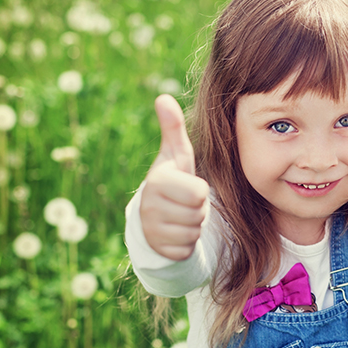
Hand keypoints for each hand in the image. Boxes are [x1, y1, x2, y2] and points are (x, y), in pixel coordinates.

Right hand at [139, 95, 209, 259]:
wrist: (154, 216)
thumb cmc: (173, 180)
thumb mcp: (176, 155)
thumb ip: (172, 128)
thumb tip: (163, 97)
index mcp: (157, 181)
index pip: (198, 193)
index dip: (199, 191)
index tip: (186, 188)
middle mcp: (148, 206)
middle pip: (198, 213)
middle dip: (198, 210)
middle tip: (184, 204)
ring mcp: (151, 231)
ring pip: (193, 233)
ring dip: (193, 226)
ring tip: (180, 217)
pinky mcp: (157, 251)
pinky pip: (186, 250)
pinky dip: (186, 244)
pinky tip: (176, 234)